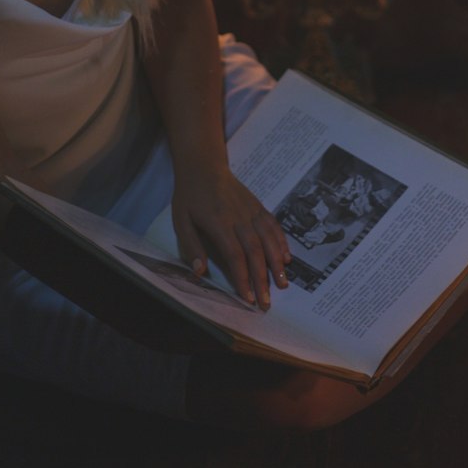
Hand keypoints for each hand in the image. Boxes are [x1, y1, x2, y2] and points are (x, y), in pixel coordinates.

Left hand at [171, 164, 290, 308]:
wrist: (204, 165)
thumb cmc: (190, 196)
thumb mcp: (181, 221)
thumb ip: (191, 246)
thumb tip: (200, 272)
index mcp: (218, 222)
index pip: (234, 254)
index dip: (242, 277)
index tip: (248, 298)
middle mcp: (239, 217)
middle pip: (254, 251)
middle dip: (262, 278)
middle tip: (267, 302)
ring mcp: (251, 210)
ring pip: (268, 239)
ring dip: (277, 263)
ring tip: (283, 284)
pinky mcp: (258, 206)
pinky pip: (273, 225)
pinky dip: (282, 242)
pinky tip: (287, 258)